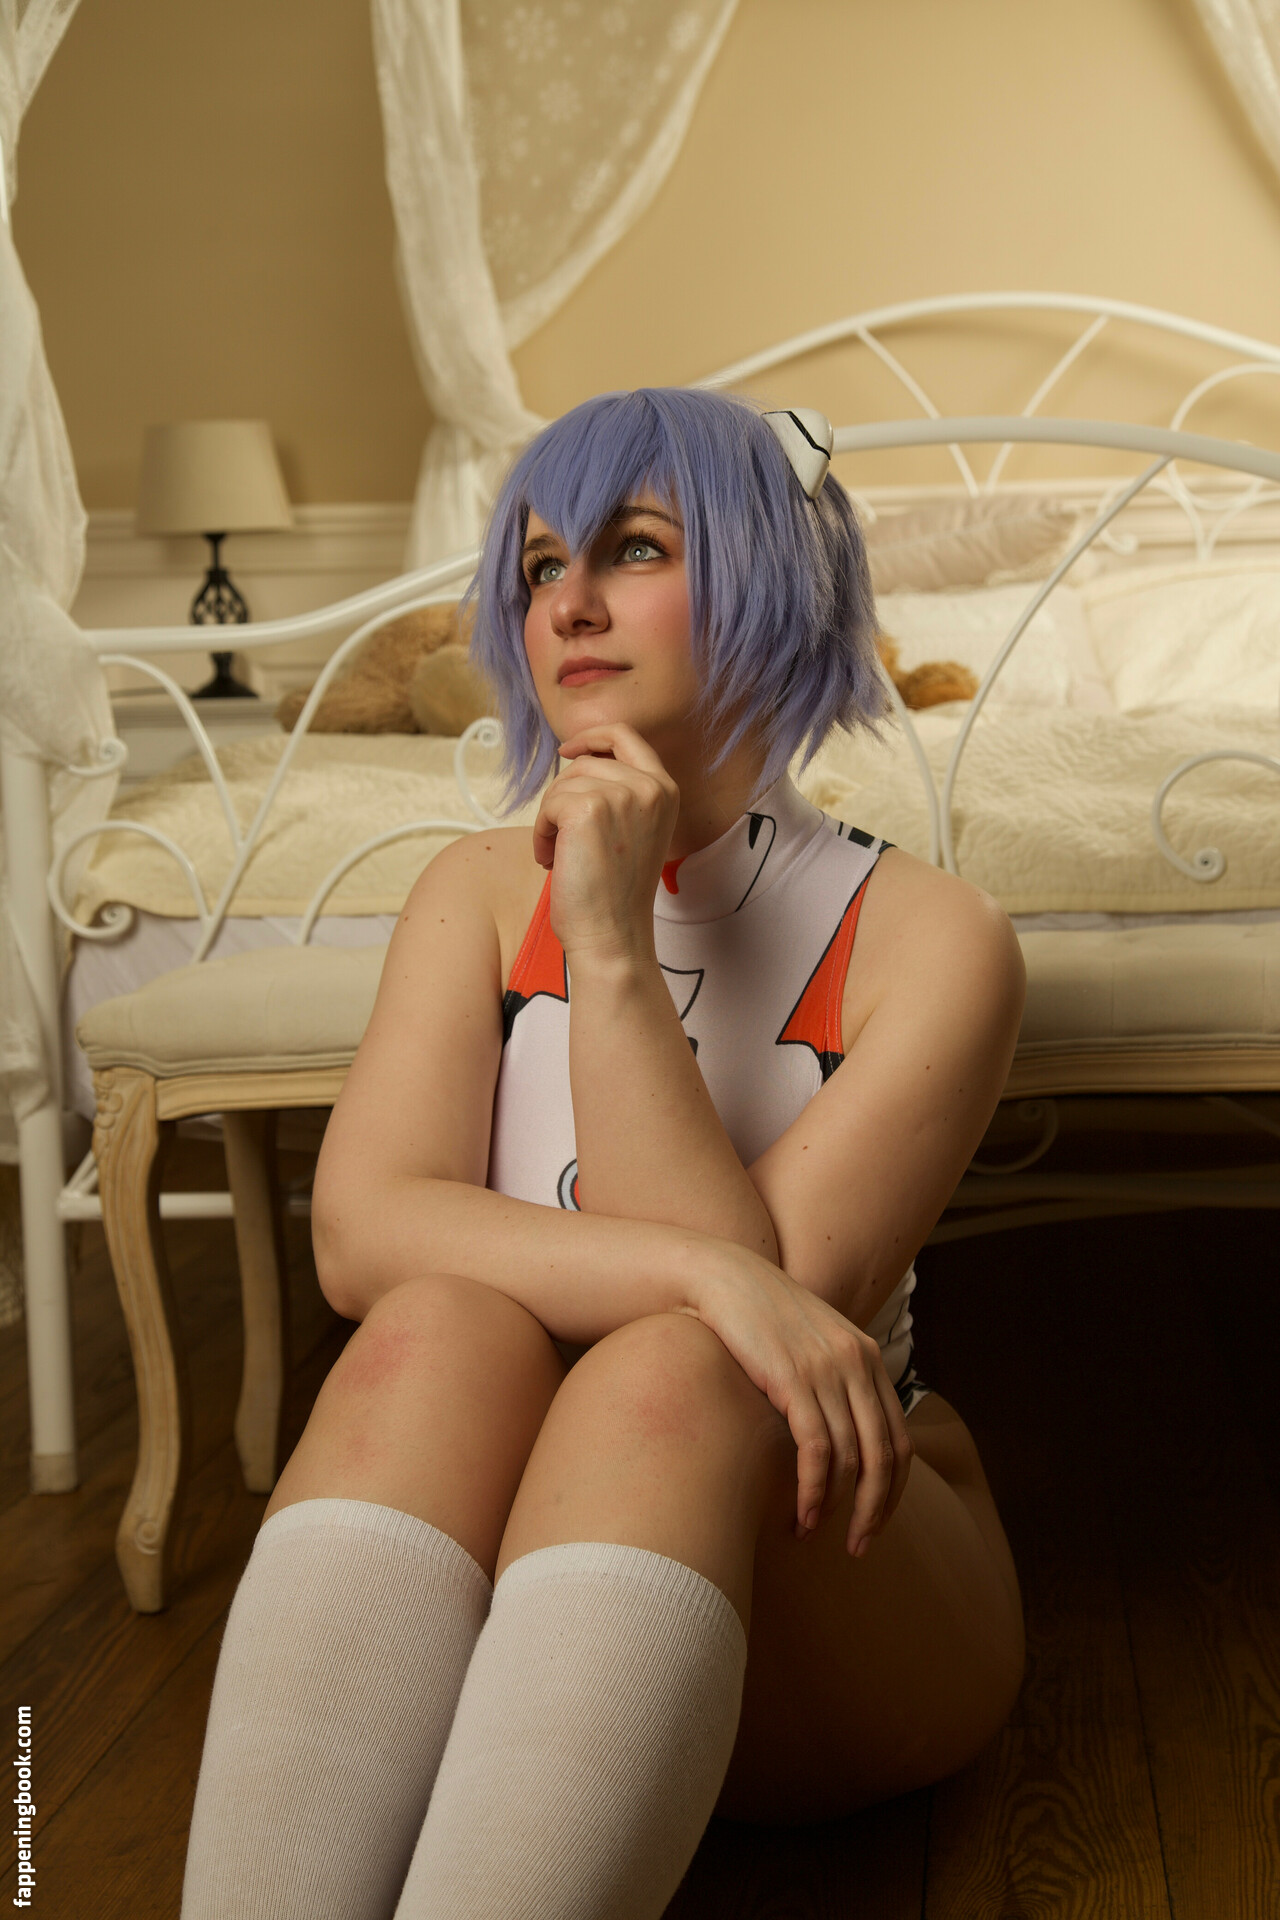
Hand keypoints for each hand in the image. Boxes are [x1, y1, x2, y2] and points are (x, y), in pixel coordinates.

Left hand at [532, 723, 679, 963]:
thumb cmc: (616, 894)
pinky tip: (550, 862)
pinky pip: (548, 805)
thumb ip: (620, 793)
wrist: (613, 935)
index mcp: (665, 790)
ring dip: (550, 819)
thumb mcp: (633, 830)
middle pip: (585, 764)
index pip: (625, 735)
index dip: (592, 737)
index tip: (568, 752)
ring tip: (558, 855)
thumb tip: (578, 761)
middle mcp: (649, 787)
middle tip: (562, 841)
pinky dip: (540, 834)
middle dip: (563, 798)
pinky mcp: (587, 809)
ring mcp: (620, 795)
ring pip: (563, 785)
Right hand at [680, 1245, 913, 1554]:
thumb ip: (831, 1382)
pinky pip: (817, 1450)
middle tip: (858, 1548)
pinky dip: (814, 1491)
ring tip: (814, 1533)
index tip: (874, 1523)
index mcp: (868, 1357)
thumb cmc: (757, 1319)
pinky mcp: (794, 1379)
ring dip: (837, 1508)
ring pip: (851, 1459)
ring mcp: (828, 1370)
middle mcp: (857, 1363)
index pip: (900, 1439)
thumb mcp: (809, 1346)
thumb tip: (837, 1441)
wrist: (720, 1278)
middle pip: (885, 1456)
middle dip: (875, 1511)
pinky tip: (802, 1514)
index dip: (892, 1490)